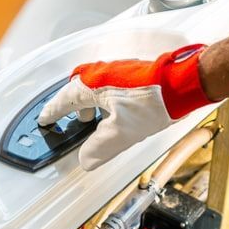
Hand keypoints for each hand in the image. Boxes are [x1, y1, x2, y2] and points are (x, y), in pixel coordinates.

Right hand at [38, 44, 210, 169]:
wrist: (183, 84)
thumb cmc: (155, 103)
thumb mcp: (121, 133)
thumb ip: (100, 148)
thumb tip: (86, 159)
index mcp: (92, 85)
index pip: (64, 99)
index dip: (53, 112)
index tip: (45, 118)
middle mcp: (102, 72)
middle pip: (76, 88)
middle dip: (70, 104)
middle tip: (67, 118)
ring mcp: (117, 69)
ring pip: (93, 85)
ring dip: (88, 101)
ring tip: (93, 116)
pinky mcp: (132, 71)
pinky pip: (107, 83)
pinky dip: (103, 97)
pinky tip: (115, 108)